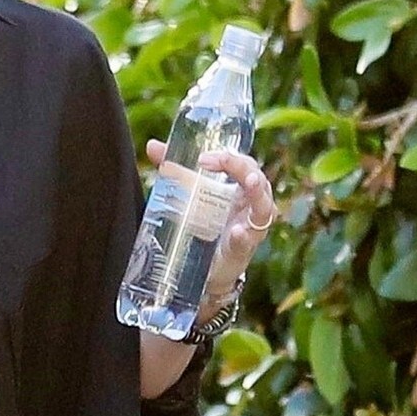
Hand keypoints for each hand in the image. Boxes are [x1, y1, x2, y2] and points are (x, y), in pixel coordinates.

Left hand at [145, 136, 276, 320]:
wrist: (206, 269)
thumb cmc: (205, 226)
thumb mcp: (191, 196)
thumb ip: (176, 171)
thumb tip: (153, 145)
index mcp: (239, 187)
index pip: (243, 163)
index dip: (229, 156)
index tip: (204, 158)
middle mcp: (250, 204)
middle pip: (258, 179)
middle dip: (243, 168)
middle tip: (224, 161)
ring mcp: (250, 227)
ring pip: (263, 206)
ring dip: (257, 192)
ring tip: (249, 182)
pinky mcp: (243, 249)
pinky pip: (248, 240)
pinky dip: (243, 235)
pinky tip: (236, 231)